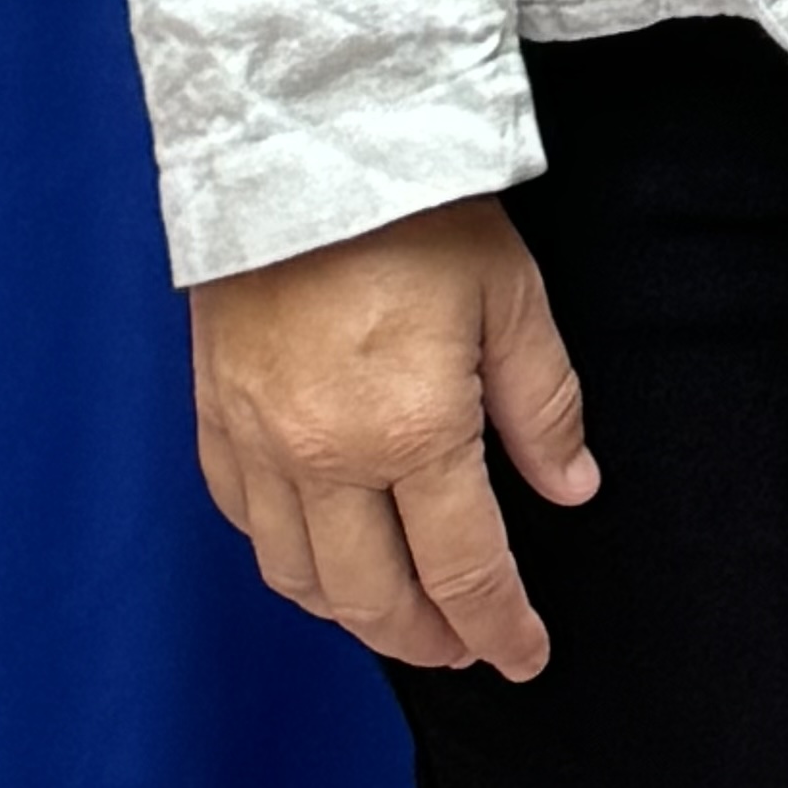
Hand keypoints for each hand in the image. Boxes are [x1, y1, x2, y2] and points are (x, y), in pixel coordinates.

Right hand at [187, 194, 599, 678]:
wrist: (302, 133)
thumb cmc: (415, 201)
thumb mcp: (510, 292)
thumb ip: (543, 403)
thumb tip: (573, 487)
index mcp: (410, 431)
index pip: (463, 569)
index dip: (500, 627)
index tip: (526, 654)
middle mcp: (324, 458)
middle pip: (375, 599)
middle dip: (430, 639)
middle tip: (469, 644)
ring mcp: (259, 443)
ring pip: (300, 580)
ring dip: (355, 613)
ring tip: (402, 612)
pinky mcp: (215, 417)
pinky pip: (246, 524)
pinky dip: (288, 559)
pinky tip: (321, 550)